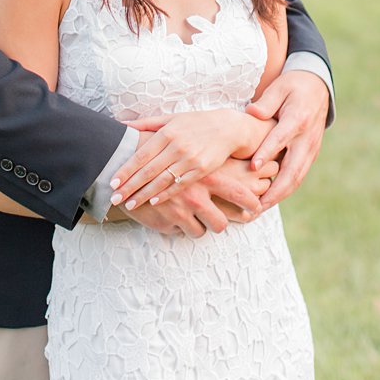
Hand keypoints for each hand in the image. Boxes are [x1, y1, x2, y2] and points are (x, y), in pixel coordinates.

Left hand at [111, 110, 264, 209]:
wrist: (227, 128)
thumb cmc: (194, 123)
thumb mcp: (170, 118)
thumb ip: (145, 123)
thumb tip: (120, 125)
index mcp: (166, 133)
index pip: (141, 155)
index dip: (126, 169)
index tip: (112, 182)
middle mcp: (177, 147)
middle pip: (148, 170)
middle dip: (130, 186)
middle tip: (114, 197)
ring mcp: (190, 160)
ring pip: (162, 180)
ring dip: (144, 194)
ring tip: (129, 204)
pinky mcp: (201, 171)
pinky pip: (180, 185)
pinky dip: (166, 194)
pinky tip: (153, 202)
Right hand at [123, 158, 277, 237]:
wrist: (121, 162)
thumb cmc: (156, 150)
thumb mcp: (184, 147)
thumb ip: (208, 155)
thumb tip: (243, 160)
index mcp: (204, 174)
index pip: (238, 193)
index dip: (251, 203)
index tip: (257, 208)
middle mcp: (196, 193)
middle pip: (222, 222)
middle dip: (225, 224)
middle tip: (226, 221)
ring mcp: (181, 209)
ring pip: (203, 231)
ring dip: (202, 227)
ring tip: (199, 220)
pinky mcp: (167, 221)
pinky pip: (184, 232)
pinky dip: (183, 227)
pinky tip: (178, 218)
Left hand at [245, 70, 328, 206]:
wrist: (318, 89)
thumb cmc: (293, 86)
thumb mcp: (280, 87)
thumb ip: (266, 102)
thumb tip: (251, 114)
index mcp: (298, 119)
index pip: (281, 139)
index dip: (267, 153)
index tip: (253, 167)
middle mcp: (307, 139)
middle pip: (293, 169)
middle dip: (275, 189)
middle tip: (256, 204)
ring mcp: (310, 149)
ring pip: (297, 177)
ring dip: (280, 195)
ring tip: (259, 209)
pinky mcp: (310, 155)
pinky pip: (298, 175)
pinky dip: (285, 189)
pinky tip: (269, 199)